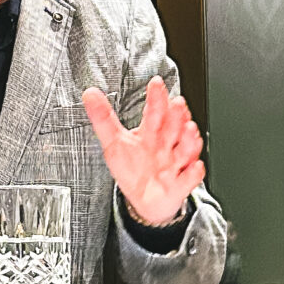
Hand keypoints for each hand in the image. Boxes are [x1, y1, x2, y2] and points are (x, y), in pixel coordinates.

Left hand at [80, 77, 205, 229]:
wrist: (146, 200)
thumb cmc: (132, 168)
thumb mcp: (113, 142)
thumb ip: (103, 118)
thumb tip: (90, 93)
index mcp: (150, 133)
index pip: (154, 112)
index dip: (156, 98)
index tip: (156, 84)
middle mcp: (165, 146)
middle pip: (173, 128)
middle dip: (177, 116)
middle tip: (178, 104)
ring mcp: (174, 164)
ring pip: (184, 150)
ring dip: (189, 141)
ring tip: (189, 130)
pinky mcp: (179, 184)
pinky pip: (188, 179)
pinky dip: (192, 173)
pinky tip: (193, 167)